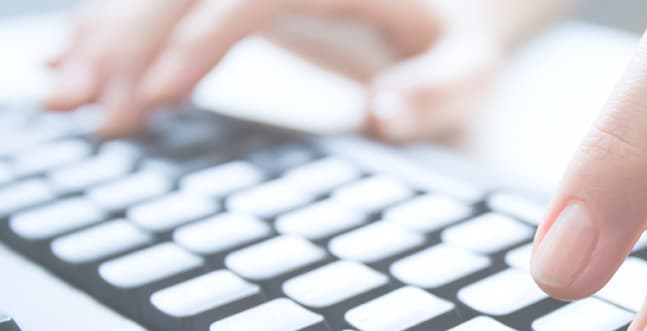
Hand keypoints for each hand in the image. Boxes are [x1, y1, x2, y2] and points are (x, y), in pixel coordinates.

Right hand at [44, 0, 504, 140]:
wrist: (440, 6)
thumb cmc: (451, 39)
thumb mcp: (469, 67)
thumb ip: (437, 90)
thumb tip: (384, 113)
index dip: (203, 38)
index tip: (161, 95)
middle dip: (131, 42)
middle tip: (92, 111)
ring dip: (108, 38)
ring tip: (66, 100)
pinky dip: (112, 27)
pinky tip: (70, 61)